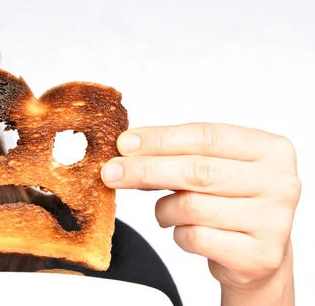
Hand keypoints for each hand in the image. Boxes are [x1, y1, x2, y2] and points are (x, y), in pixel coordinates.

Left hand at [101, 123, 300, 295]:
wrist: (258, 253)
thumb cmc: (230, 202)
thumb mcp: (212, 168)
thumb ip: (178, 155)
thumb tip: (127, 149)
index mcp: (270, 149)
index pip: (205, 136)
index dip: (159, 139)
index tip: (124, 143)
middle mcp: (280, 182)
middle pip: (197, 170)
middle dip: (146, 170)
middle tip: (111, 172)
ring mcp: (273, 221)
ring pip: (192, 206)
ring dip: (165, 209)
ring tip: (167, 211)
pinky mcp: (259, 255)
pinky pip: (196, 237)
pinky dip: (179, 234)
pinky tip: (186, 232)